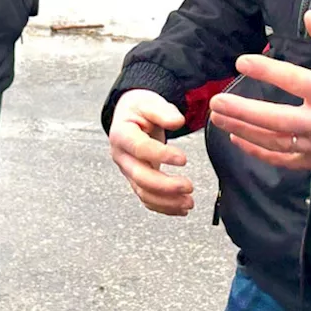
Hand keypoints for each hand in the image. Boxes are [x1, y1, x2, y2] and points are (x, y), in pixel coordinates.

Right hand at [108, 88, 193, 215]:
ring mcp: (128, 170)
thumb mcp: (149, 102)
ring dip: (167, 202)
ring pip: (143, 193)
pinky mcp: (136, 180)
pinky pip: (147, 198)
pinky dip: (164, 207)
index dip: (161, 155)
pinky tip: (181, 208)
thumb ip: (162, 111)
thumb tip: (178, 121)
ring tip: (189, 202)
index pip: (140, 148)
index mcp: (121, 134)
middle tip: (189, 186)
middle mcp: (121, 156)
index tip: (184, 159)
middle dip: (165, 186)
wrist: (129, 117)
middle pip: (140, 177)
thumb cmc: (139, 109)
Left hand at [208, 10, 310, 169]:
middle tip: (216, 103)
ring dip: (242, 131)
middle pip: (273, 119)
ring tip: (218, 119)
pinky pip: (283, 160)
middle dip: (241, 111)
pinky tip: (239, 141)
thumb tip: (310, 15)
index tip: (241, 62)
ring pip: (273, 141)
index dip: (264, 70)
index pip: (291, 79)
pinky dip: (259, 153)